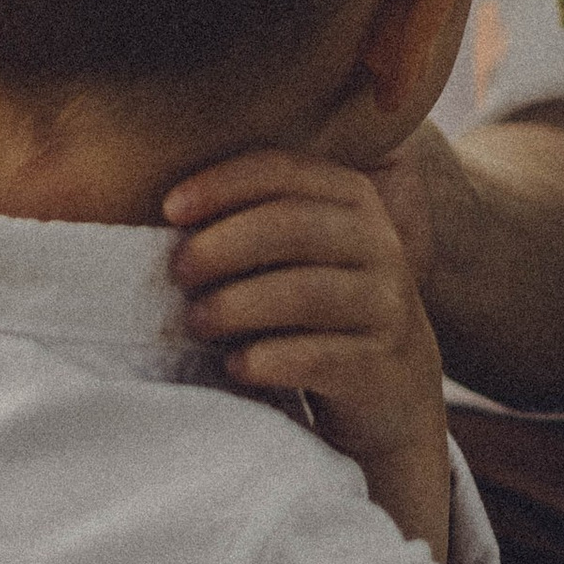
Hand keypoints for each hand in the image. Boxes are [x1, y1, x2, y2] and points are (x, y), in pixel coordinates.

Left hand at [166, 151, 451, 559]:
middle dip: (225, 244)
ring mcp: (386, 306)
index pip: (285, 171)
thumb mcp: (304, 254)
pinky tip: (235, 366)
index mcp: (353, 200)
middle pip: (295, 226)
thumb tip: (171, 212)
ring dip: (239, 304)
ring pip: (306, 292)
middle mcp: (379, 244)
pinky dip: (270, 359)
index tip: (170, 209)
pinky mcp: (379, 366)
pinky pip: (320, 356)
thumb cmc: (321, 312)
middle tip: (178, 271)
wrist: (393, 392)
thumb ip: (259, 220)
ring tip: (196, 321)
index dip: (224, 184)